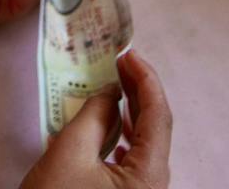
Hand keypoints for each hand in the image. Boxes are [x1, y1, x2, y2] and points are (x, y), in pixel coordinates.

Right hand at [20, 52, 171, 188]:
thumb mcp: (69, 153)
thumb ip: (94, 116)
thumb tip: (110, 93)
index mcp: (149, 176)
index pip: (159, 116)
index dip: (146, 79)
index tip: (128, 53)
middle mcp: (153, 186)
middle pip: (155, 129)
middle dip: (139, 92)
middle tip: (119, 63)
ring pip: (145, 144)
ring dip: (131, 112)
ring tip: (113, 85)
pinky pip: (133, 160)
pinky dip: (123, 135)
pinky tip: (110, 125)